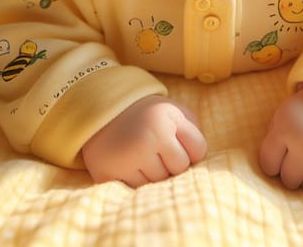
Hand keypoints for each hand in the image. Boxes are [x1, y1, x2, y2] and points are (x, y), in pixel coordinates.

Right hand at [81, 95, 206, 186]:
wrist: (101, 111)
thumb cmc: (147, 114)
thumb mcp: (173, 110)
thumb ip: (194, 130)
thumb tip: (201, 161)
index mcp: (164, 119)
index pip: (198, 151)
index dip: (190, 147)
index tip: (177, 139)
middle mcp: (146, 138)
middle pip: (179, 170)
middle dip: (172, 161)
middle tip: (156, 146)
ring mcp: (126, 159)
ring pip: (159, 184)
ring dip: (155, 173)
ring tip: (142, 153)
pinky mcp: (109, 175)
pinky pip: (137, 191)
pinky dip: (137, 180)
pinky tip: (129, 163)